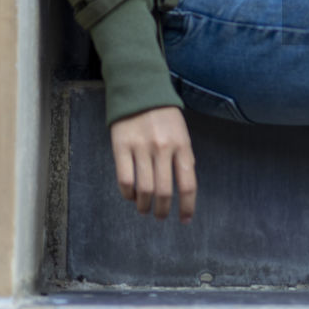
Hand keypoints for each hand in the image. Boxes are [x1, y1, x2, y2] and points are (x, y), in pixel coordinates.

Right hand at [110, 106, 196, 221]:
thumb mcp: (182, 133)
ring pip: (144, 189)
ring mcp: (141, 147)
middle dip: (163, 210)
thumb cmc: (164, 115)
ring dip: (144, 205)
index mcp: (182, 145)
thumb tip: (184, 186)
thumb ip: (183, 157)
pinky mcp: (121, 146)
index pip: (188, 184)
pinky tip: (130, 196)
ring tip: (144, 209)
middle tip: (160, 216)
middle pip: (164, 190)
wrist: (139, 89)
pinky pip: (124, 179)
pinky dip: (127, 193)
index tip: (185, 219)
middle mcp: (163, 148)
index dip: (187, 206)